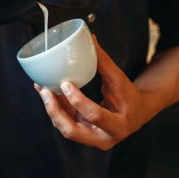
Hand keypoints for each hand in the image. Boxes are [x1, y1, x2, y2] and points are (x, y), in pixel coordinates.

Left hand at [34, 35, 152, 150]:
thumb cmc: (128, 96)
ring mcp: (91, 139)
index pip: (94, 115)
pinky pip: (65, 122)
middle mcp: (103, 138)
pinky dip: (55, 107)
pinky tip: (46, 92)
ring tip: (42, 88)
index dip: (78, 101)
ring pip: (65, 128)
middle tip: (46, 91)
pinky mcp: (82, 133)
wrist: (136, 113)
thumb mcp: (119, 79)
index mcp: (118, 126)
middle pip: (72, 131)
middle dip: (55, 112)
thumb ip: (103, 61)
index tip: (65, 84)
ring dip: (51, 108)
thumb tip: (89, 38)